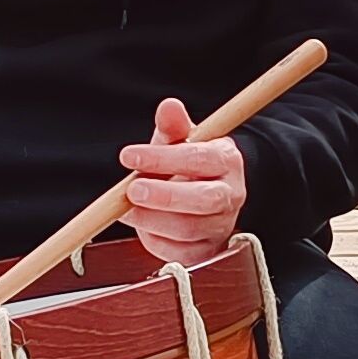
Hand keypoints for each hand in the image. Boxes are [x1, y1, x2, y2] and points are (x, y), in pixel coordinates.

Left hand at [117, 98, 245, 268]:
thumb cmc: (188, 167)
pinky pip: (180, 252)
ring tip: (126, 209)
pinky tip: (142, 225)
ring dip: (151, 219)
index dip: (162, 158)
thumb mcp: (180, 142)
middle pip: (203, 199)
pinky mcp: (207, 252)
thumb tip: (169, 106)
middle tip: (132, 189)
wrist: (205, 200)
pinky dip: (155, 240)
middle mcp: (231, 194)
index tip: (128, 155)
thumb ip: (173, 127)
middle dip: (163, 196)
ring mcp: (222, 225)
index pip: (198, 158)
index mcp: (226, 160)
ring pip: (188, 228)